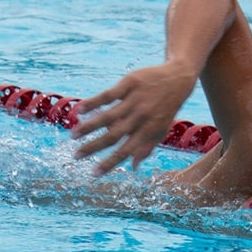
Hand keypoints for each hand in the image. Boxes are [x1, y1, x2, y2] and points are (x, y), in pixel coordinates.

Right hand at [72, 63, 196, 174]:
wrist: (178, 78)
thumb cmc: (167, 108)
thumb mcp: (161, 130)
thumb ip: (146, 148)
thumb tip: (133, 168)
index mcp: (148, 131)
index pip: (125, 151)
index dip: (109, 164)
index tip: (94, 173)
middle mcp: (141, 117)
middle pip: (113, 136)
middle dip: (93, 148)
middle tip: (76, 156)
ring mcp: (135, 100)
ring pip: (108, 116)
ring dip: (88, 127)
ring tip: (73, 136)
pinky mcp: (129, 84)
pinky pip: (108, 95)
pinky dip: (93, 103)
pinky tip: (79, 110)